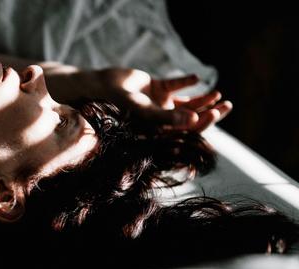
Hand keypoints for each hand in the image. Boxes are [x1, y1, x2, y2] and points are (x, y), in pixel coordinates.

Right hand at [86, 68, 232, 131]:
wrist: (101, 86)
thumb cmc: (118, 102)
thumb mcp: (144, 110)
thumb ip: (167, 116)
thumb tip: (194, 119)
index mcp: (158, 130)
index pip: (185, 131)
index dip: (202, 124)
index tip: (215, 114)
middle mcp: (161, 119)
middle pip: (190, 118)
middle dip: (209, 112)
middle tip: (227, 105)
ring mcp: (160, 103)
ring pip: (187, 103)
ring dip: (203, 99)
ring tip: (218, 94)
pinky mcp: (157, 88)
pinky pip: (175, 85)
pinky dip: (186, 82)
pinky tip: (196, 78)